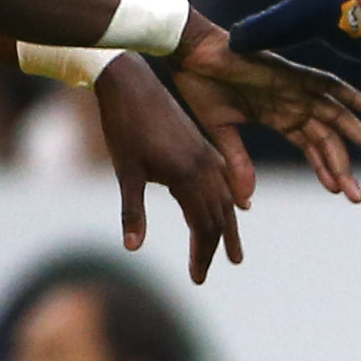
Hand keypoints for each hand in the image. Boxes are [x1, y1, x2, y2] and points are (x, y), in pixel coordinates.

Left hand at [94, 54, 246, 282]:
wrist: (130, 83)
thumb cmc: (124, 127)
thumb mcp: (126, 171)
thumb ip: (132, 211)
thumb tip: (132, 249)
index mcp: (189, 175)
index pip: (205, 225)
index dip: (202, 254)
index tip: (197, 277)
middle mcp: (205, 166)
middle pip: (218, 217)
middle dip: (213, 247)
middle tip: (203, 273)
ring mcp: (206, 154)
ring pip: (224, 199)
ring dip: (227, 227)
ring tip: (233, 252)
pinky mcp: (201, 145)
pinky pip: (224, 179)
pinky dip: (230, 198)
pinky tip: (236, 206)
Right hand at [169, 22, 360, 202]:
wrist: (190, 53)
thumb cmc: (202, 86)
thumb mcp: (222, 132)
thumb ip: (238, 164)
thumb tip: (246, 202)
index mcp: (280, 117)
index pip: (312, 148)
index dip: (327, 171)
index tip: (341, 194)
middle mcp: (294, 103)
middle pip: (330, 137)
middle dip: (346, 166)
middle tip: (360, 197)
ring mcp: (295, 87)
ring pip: (336, 114)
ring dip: (359, 136)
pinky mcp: (290, 71)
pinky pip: (326, 82)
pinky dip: (348, 92)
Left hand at [229, 0, 360, 64]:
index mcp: (316, 5)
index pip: (271, 27)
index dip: (249, 36)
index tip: (231, 41)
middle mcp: (329, 32)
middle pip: (287, 37)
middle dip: (267, 38)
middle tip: (244, 39)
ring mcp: (348, 45)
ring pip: (315, 36)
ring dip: (309, 25)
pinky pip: (339, 41)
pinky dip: (337, 29)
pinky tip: (351, 8)